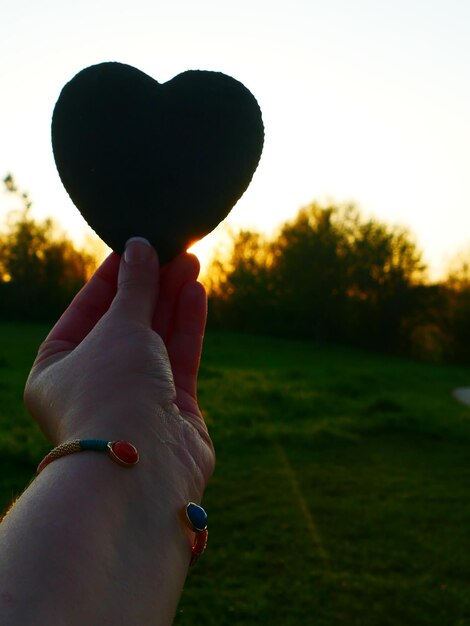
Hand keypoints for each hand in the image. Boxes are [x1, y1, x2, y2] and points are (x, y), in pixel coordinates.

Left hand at [24, 239, 214, 492]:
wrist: (141, 467)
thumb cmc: (111, 392)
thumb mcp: (118, 327)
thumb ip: (135, 288)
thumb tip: (140, 247)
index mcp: (57, 368)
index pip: (86, 309)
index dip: (113, 275)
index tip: (135, 245)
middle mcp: (94, 383)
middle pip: (125, 322)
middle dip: (150, 285)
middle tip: (173, 250)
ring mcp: (134, 397)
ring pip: (155, 338)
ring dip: (172, 300)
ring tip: (191, 261)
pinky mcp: (170, 409)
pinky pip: (178, 357)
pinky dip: (186, 325)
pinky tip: (196, 292)